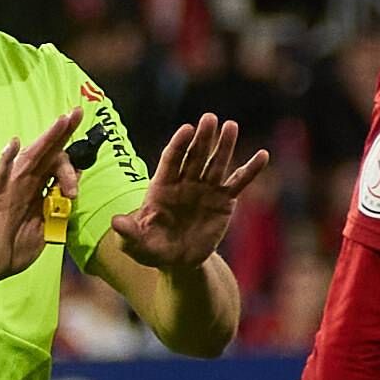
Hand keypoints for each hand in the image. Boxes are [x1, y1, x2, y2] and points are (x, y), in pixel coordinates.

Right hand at [0, 109, 84, 290]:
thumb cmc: (10, 250)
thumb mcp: (44, 232)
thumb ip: (57, 213)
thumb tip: (73, 192)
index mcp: (36, 192)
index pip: (56, 165)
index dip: (73, 153)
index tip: (90, 140)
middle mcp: (23, 185)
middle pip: (46, 154)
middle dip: (62, 133)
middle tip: (77, 113)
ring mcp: (8, 190)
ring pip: (28, 159)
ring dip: (45, 140)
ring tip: (60, 121)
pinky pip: (0, 177)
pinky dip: (5, 161)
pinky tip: (13, 145)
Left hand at [107, 114, 270, 271]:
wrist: (178, 261)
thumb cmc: (152, 249)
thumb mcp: (137, 245)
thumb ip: (128, 233)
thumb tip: (116, 222)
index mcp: (162, 186)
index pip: (171, 159)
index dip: (179, 144)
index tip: (187, 129)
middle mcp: (185, 181)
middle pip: (195, 155)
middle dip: (202, 138)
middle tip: (210, 119)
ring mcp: (206, 188)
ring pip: (217, 163)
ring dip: (225, 145)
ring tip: (231, 126)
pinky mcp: (224, 200)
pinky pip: (239, 183)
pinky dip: (251, 170)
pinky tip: (263, 156)